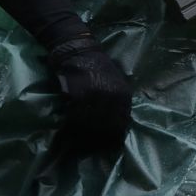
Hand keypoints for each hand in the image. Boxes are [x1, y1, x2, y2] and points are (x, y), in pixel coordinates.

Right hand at [48, 34, 131, 154]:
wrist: (78, 51)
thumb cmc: (97, 65)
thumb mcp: (117, 81)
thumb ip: (119, 100)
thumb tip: (121, 121)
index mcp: (123, 94)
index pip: (122, 121)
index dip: (115, 133)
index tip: (110, 142)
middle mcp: (111, 97)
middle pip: (107, 125)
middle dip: (101, 136)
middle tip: (94, 144)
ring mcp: (95, 97)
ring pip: (92, 123)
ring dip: (86, 132)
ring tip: (81, 140)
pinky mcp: (78, 96)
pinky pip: (77, 116)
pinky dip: (74, 124)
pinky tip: (71, 128)